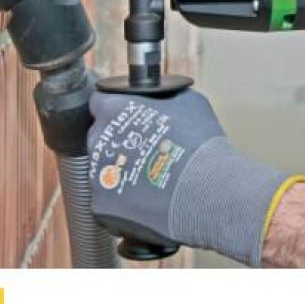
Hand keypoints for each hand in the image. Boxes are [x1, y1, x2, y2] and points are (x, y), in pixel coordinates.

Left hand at [87, 89, 304, 266]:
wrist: (207, 193)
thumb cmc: (201, 145)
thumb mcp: (189, 102)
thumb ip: (163, 97)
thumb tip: (161, 99)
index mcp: (114, 110)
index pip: (100, 102)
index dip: (116, 109)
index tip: (128, 118)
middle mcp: (98, 140)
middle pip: (100, 137)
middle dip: (118, 142)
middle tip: (146, 151)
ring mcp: (97, 175)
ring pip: (102, 170)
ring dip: (120, 172)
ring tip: (150, 179)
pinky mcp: (101, 206)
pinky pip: (108, 199)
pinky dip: (123, 201)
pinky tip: (148, 200)